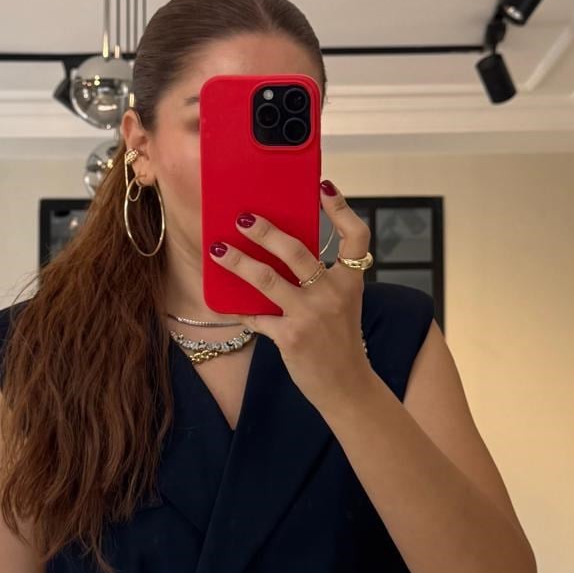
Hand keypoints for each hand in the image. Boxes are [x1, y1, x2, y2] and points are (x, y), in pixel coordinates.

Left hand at [208, 181, 372, 415]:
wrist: (347, 385)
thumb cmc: (339, 340)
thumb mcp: (341, 303)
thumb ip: (320, 278)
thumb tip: (279, 251)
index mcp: (350, 281)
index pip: (356, 236)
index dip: (341, 209)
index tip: (323, 187)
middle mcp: (332, 293)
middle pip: (297, 251)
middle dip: (265, 231)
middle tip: (242, 217)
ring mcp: (311, 315)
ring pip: (267, 280)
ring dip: (238, 262)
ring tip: (218, 250)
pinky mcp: (291, 337)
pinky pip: (256, 316)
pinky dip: (237, 309)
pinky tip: (221, 302)